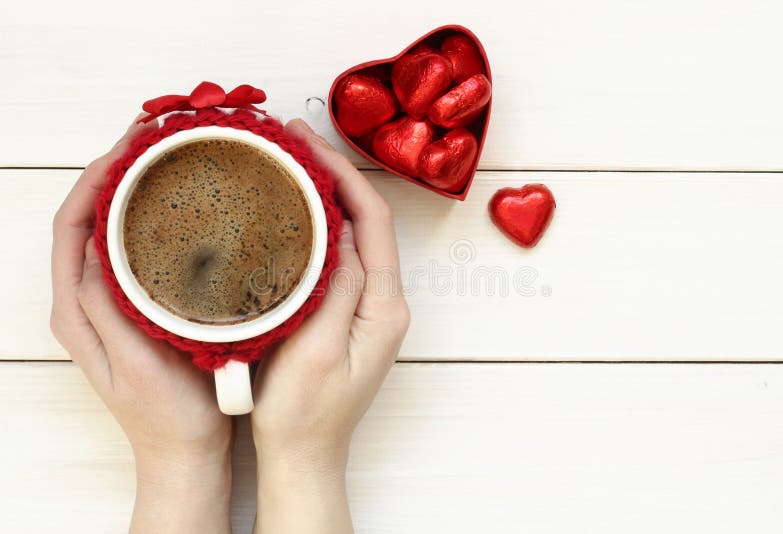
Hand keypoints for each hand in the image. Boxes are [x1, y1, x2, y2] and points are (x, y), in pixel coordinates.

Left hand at [50, 117, 233, 533]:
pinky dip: (152, 218)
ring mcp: (112, 301)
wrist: (185, 452)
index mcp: (77, 311)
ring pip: (112, 228)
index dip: (94, 180)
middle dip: (113, 171)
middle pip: (88, 217)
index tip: (128, 148)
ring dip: (132, 189)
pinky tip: (182, 207)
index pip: (71, 226)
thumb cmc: (168, 417)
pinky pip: (136, 247)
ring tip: (166, 159)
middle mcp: (87, 300)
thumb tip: (100, 243)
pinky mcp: (139, 305)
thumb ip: (110, 308)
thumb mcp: (137, 366)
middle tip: (153, 139)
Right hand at [251, 119, 409, 533]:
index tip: (307, 143)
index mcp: (384, 307)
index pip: (373, 222)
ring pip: (353, 236)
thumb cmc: (305, 415)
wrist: (304, 456)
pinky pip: (339, 257)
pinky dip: (319, 227)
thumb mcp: (319, 350)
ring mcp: (367, 307)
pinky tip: (292, 214)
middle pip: (367, 222)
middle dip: (334, 176)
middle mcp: (384, 302)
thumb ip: (338, 288)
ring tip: (290, 165)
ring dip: (326, 197)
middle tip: (293, 142)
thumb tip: (343, 232)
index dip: (343, 175)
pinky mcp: (347, 313)